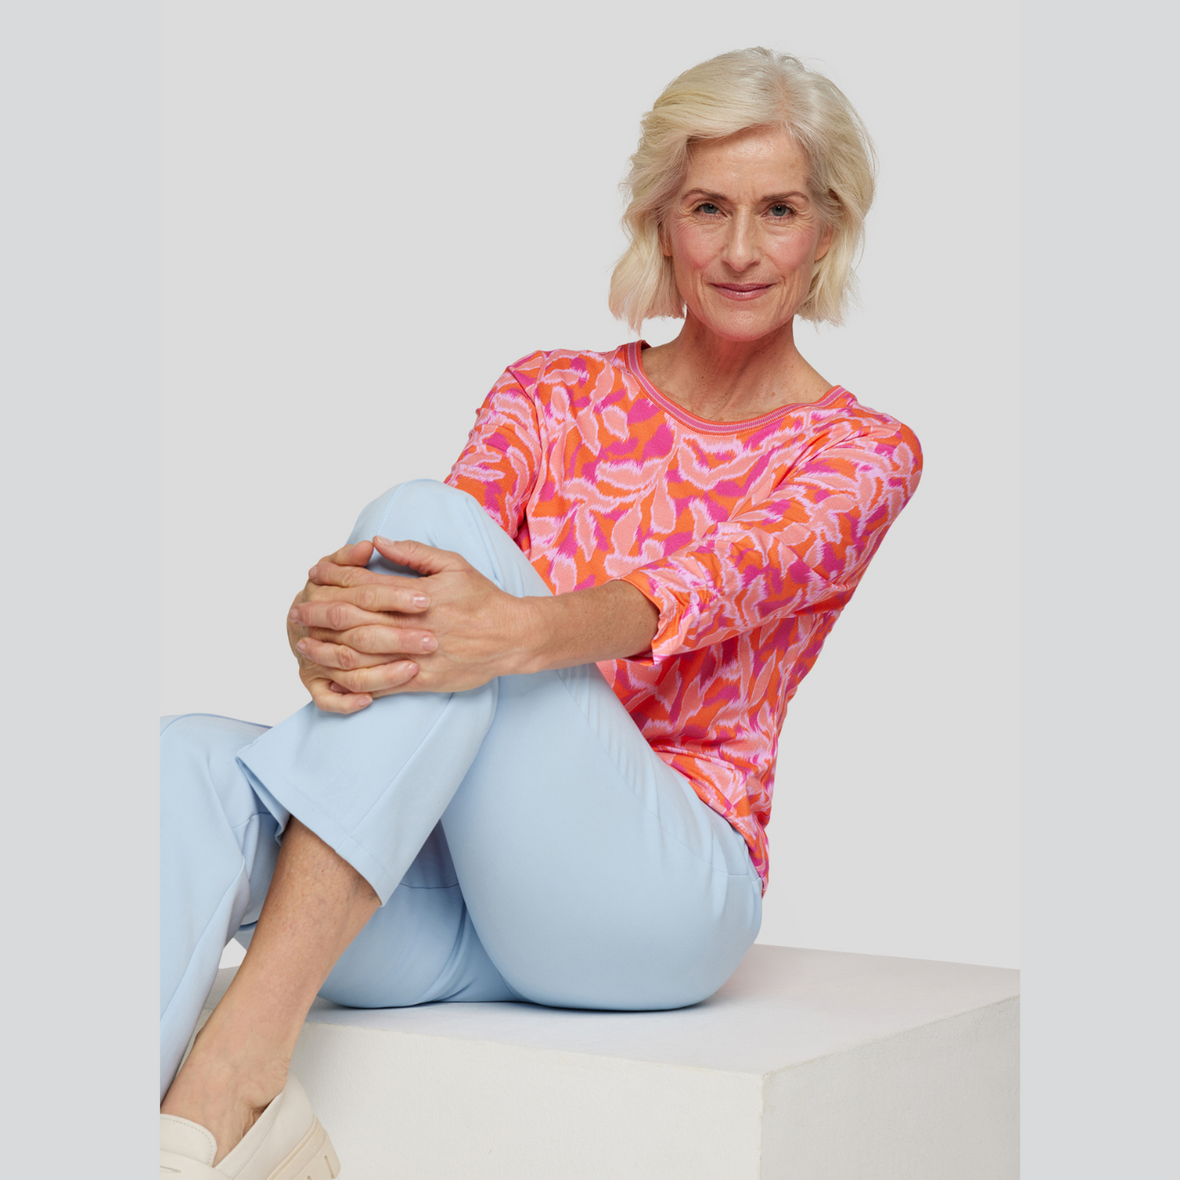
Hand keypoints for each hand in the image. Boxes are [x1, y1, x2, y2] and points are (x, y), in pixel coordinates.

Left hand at [289, 535, 536, 700]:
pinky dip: (353, 681)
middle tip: (296, 611)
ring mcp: (416, 655)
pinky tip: (333, 676)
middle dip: (321, 614)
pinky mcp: (421, 680)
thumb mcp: (454, 564)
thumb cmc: (483, 599)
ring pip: (362, 655)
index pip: (367, 585)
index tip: (314, 574)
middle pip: (356, 620)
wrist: (512, 638)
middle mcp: (414, 625)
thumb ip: (415, 553)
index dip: (336, 578)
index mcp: (419, 595)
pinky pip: (381, 683)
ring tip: (303, 644)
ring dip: (328, 649)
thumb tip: (379, 542)